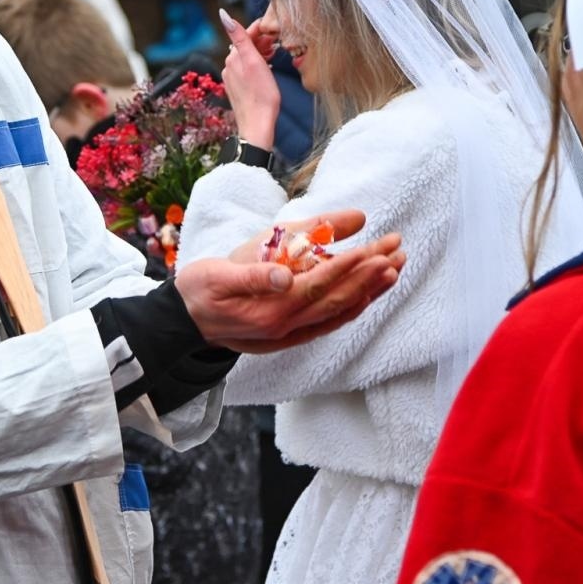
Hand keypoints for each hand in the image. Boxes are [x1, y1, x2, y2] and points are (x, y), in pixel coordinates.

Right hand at [176, 209, 404, 353]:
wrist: (183, 324)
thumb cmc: (200, 290)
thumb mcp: (217, 274)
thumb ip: (253, 275)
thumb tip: (285, 275)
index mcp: (269, 307)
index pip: (321, 282)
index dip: (352, 265)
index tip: (378, 246)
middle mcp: (285, 325)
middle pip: (339, 298)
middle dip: (372, 274)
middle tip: (399, 250)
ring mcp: (289, 334)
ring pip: (339, 312)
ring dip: (370, 291)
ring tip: (396, 268)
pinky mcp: (289, 337)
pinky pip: (328, 324)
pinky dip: (352, 309)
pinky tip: (368, 297)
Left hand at [219, 9, 279, 148]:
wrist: (258, 124)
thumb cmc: (261, 95)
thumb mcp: (254, 61)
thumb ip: (240, 37)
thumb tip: (224, 15)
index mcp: (234, 57)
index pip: (245, 34)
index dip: (260, 28)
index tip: (274, 26)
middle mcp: (230, 66)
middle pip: (246, 45)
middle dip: (261, 40)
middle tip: (278, 40)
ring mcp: (232, 78)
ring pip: (247, 57)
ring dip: (260, 52)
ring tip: (274, 53)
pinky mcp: (238, 88)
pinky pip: (247, 70)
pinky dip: (257, 64)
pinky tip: (266, 68)